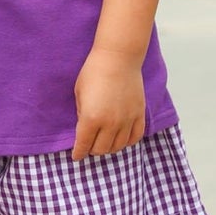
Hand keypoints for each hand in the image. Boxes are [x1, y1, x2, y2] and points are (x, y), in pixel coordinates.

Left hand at [72, 46, 145, 160]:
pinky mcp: (139, 114)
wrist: (118, 58)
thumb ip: (82, 114)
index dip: (78, 153)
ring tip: (104, 143)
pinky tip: (121, 139)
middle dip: (92, 150)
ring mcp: (127, 120)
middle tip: (89, 146)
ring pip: (118, 146)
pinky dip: (127, 142)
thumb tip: (85, 128)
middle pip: (101, 149)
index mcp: (91, 119)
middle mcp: (110, 124)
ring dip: (109, 147)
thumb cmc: (93, 72)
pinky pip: (135, 137)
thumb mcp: (79, 94)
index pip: (83, 145)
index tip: (77, 156)